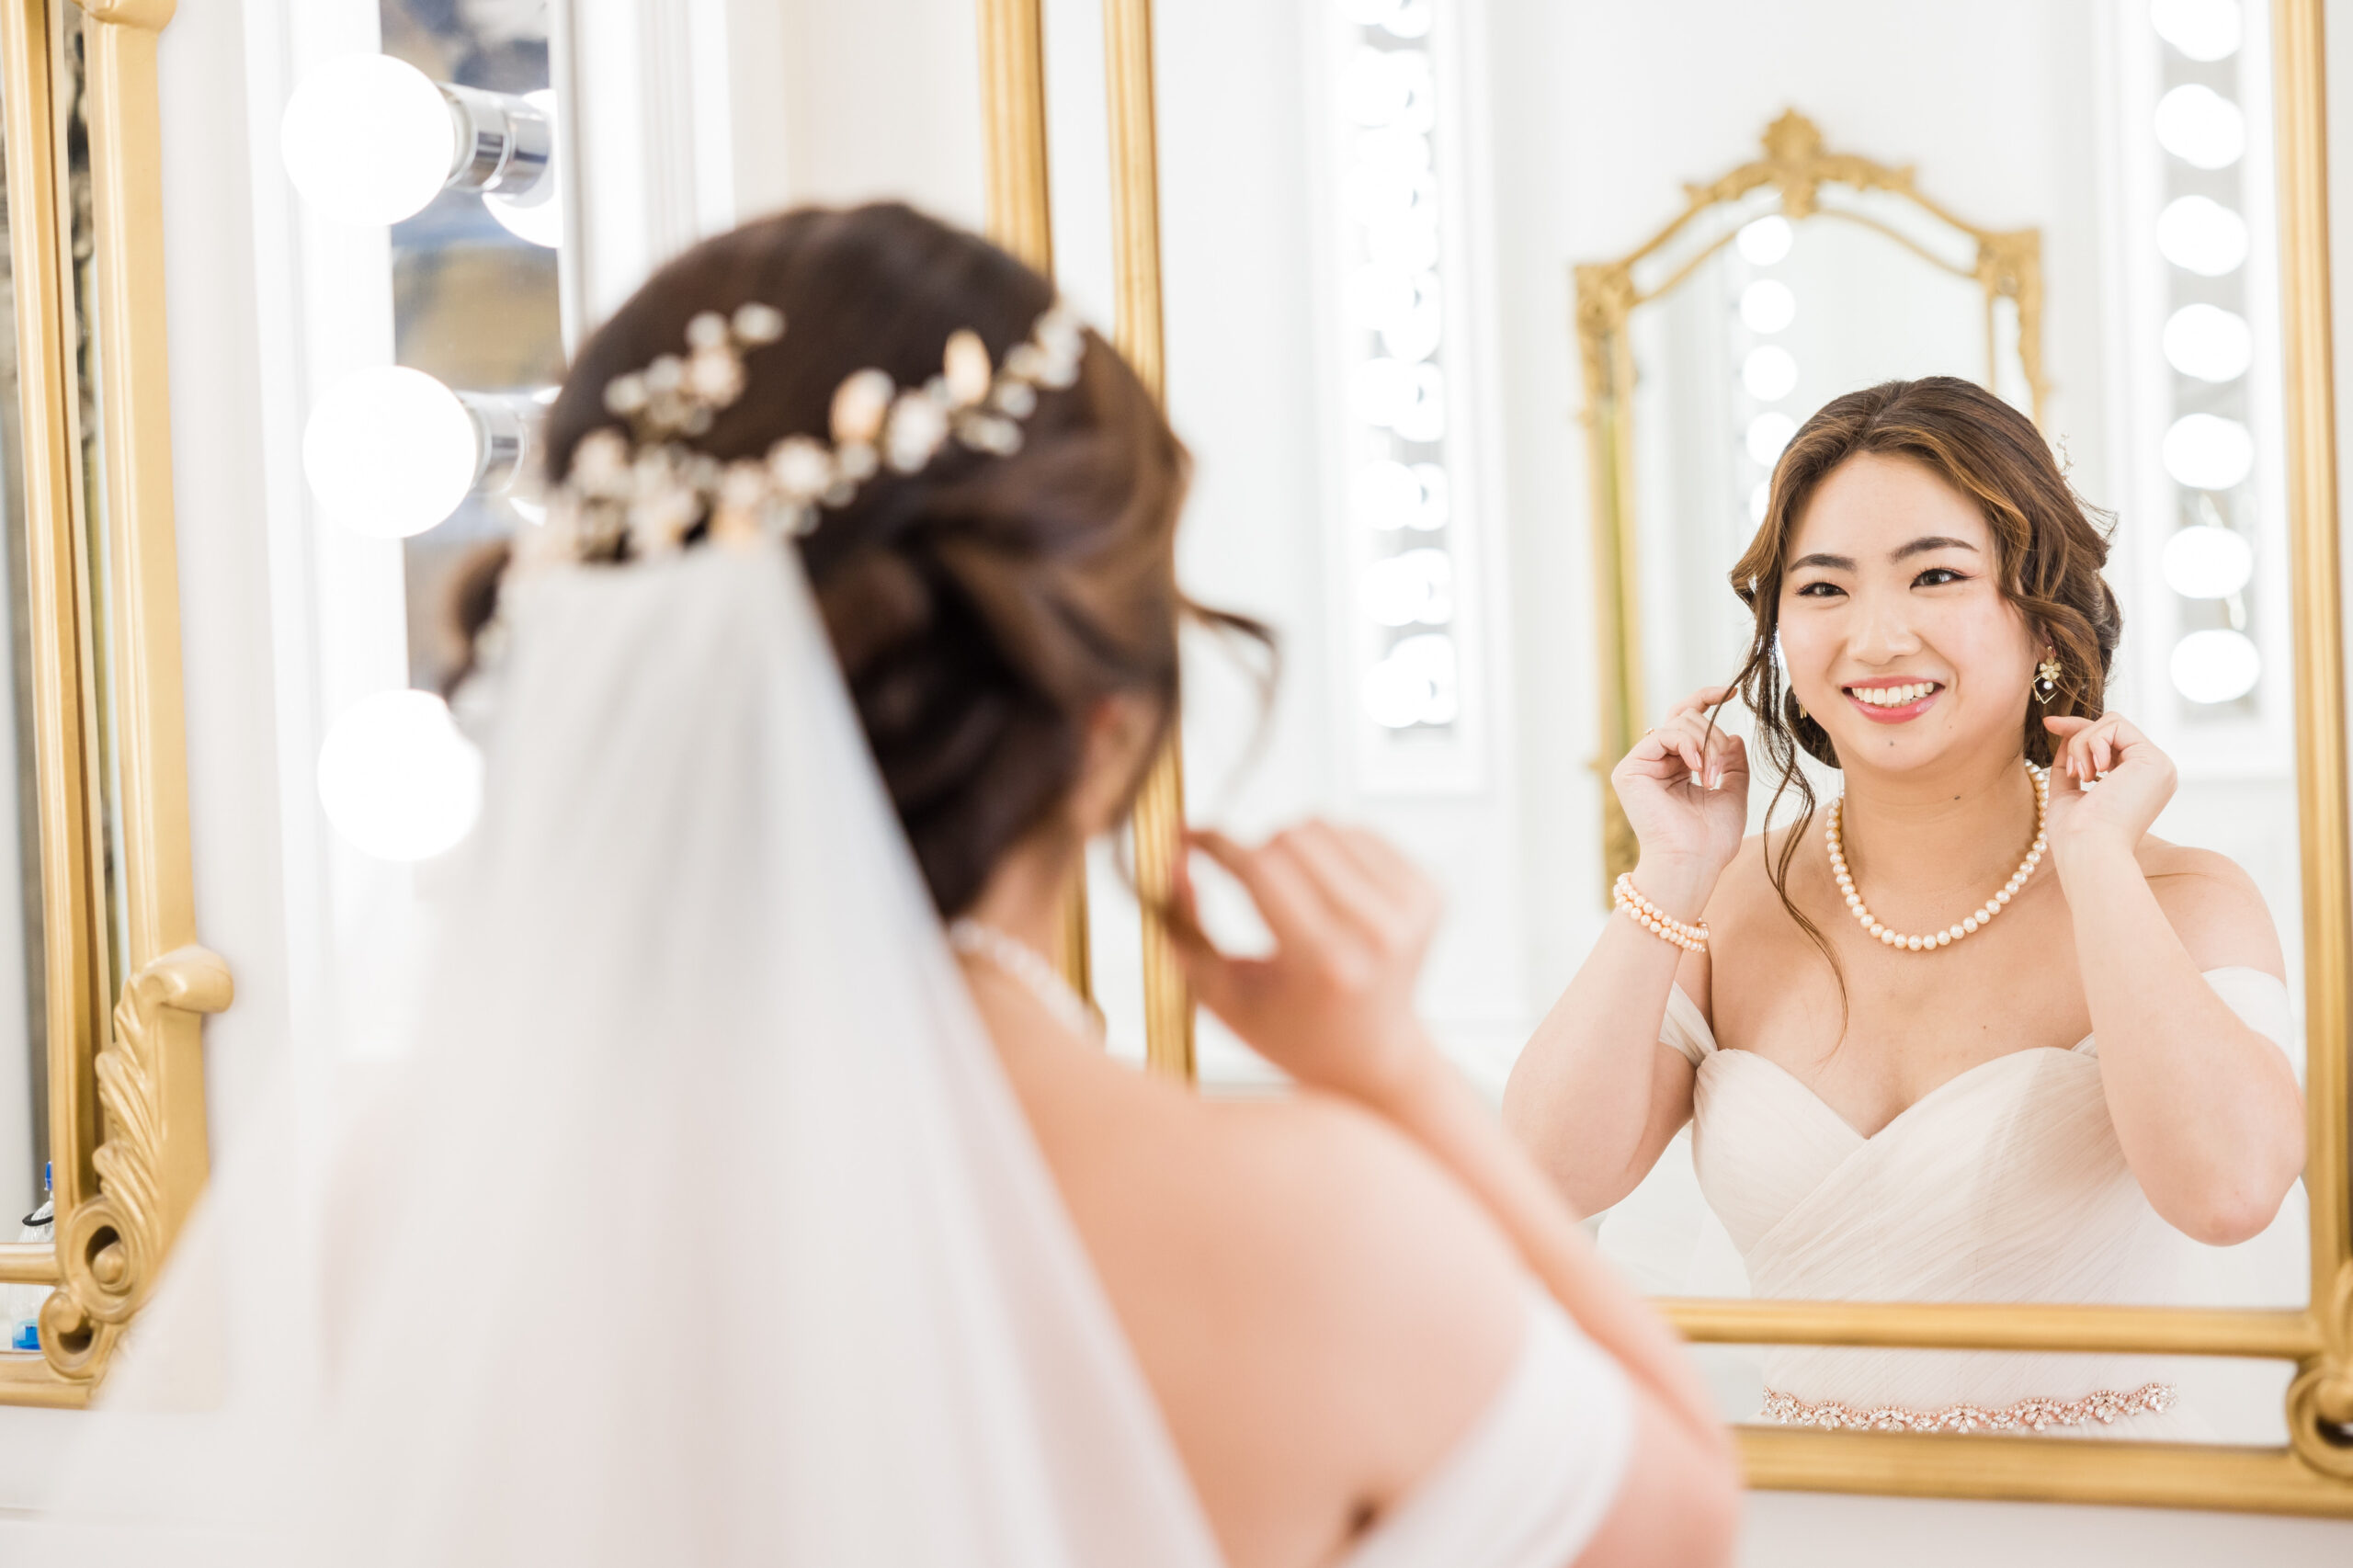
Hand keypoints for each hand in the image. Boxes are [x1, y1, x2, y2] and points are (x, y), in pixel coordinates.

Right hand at [1170, 821, 1443, 1106]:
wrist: (1373, 1058)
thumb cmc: (1289, 1032)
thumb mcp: (1222, 994)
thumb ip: (1185, 928)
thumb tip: (1173, 856)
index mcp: (1324, 963)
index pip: (1258, 869)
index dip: (1213, 844)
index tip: (1187, 836)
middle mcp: (1376, 933)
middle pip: (1290, 837)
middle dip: (1253, 852)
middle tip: (1244, 885)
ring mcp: (1410, 910)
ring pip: (1324, 826)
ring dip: (1291, 847)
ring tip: (1288, 895)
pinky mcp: (1429, 892)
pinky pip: (1360, 831)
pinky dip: (1331, 850)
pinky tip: (1324, 892)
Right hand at [1610, 686, 1747, 916]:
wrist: (1693, 863)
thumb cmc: (1711, 840)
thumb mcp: (1732, 794)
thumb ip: (1732, 764)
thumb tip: (1734, 736)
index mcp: (1675, 768)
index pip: (1687, 721)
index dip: (1707, 699)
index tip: (1733, 691)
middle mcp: (1655, 763)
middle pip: (1686, 719)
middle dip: (1713, 736)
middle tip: (1721, 766)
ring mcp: (1640, 765)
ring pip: (1678, 723)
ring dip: (1705, 744)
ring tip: (1710, 776)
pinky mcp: (1629, 770)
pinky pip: (1663, 735)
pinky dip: (1687, 745)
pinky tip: (1696, 768)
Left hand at [2043, 713, 2175, 869]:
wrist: (2087, 850)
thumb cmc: (2075, 834)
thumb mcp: (2068, 792)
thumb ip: (2072, 763)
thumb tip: (2066, 735)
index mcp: (2139, 782)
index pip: (2110, 742)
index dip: (2078, 730)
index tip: (2048, 724)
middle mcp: (2155, 772)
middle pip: (2110, 729)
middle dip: (2077, 739)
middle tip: (2071, 772)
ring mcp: (2159, 766)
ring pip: (2110, 724)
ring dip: (2082, 745)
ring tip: (2081, 777)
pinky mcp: (2155, 760)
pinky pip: (2115, 725)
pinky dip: (2091, 742)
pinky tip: (2091, 773)